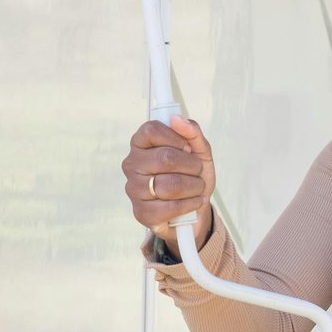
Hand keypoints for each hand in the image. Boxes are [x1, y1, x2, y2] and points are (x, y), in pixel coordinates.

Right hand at [123, 114, 214, 242]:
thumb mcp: (199, 151)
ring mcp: (134, 189)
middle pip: (165, 158)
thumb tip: (177, 119)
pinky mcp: (141, 212)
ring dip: (194, 186)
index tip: (188, 148)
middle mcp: (132, 164)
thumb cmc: (191, 175)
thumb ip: (192, 133)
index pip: (151, 130)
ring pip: (170, 184)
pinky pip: (170, 207)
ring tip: (197, 187)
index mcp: (141, 144)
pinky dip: (190, 204)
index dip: (176, 138)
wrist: (193, 209)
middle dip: (192, 166)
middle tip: (197, 171)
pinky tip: (194, 202)